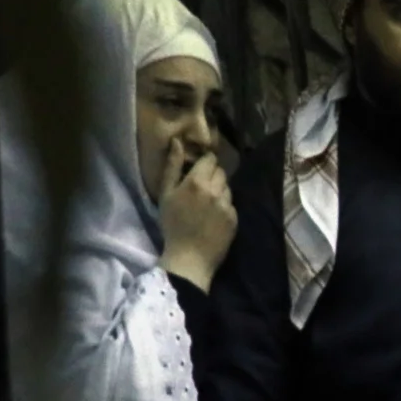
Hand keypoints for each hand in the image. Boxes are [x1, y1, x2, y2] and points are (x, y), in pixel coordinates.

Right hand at [157, 140, 236, 292]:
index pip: (210, 159)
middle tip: (200, 189)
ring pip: (227, 187)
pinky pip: (231, 204)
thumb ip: (172, 166)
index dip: (204, 163)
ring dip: (219, 191)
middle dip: (212, 176)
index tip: (198, 170)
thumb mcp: (165, 194)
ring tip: (207, 205)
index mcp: (196, 182)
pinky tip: (213, 218)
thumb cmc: (172, 225)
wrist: (188, 259)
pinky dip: (224, 207)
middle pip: (220, 172)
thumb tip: (178, 141)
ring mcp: (227, 204)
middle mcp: (215, 190)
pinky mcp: (235, 218)